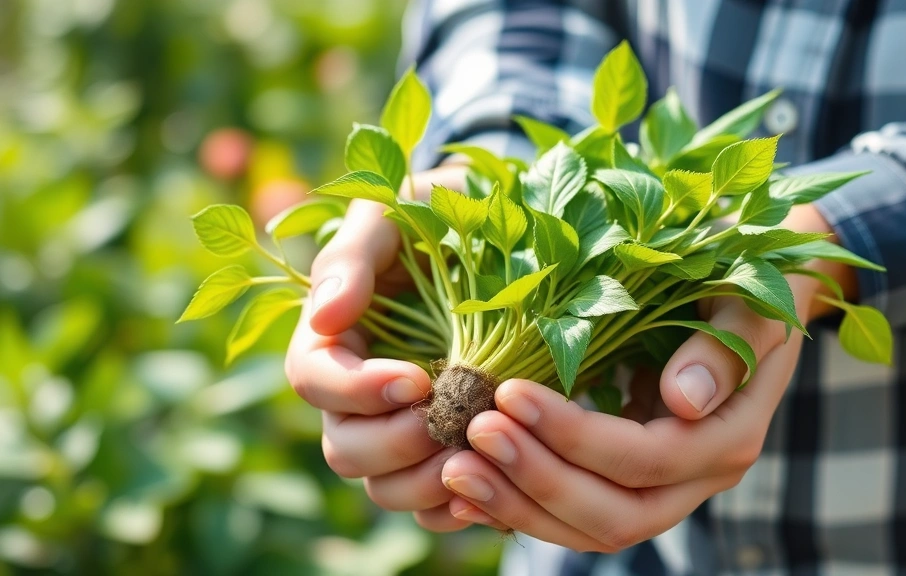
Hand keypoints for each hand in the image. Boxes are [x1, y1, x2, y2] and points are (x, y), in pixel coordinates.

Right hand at [285, 164, 504, 531]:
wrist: (510, 231)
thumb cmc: (445, 210)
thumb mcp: (399, 210)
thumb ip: (355, 255)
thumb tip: (322, 316)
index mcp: (335, 335)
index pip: (313, 381)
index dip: (356, 391)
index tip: (417, 378)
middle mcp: (359, 391)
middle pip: (344, 448)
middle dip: (394, 443)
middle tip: (451, 422)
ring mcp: (400, 425)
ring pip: (383, 486)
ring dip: (425, 481)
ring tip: (477, 454)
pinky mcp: (443, 449)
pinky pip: (431, 503)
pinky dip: (455, 505)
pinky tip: (492, 482)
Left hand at [439, 204, 854, 550]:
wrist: (745, 300)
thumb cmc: (743, 285)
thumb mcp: (746, 301)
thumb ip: (724, 348)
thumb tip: (685, 401)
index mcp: (728, 437)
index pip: (644, 459)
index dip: (574, 435)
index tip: (510, 392)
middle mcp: (695, 478)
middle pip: (614, 513)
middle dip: (536, 480)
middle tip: (471, 433)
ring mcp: (660, 488)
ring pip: (588, 529)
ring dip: (518, 504)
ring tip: (454, 469)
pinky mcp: (625, 483)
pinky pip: (573, 517)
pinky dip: (519, 508)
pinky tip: (465, 492)